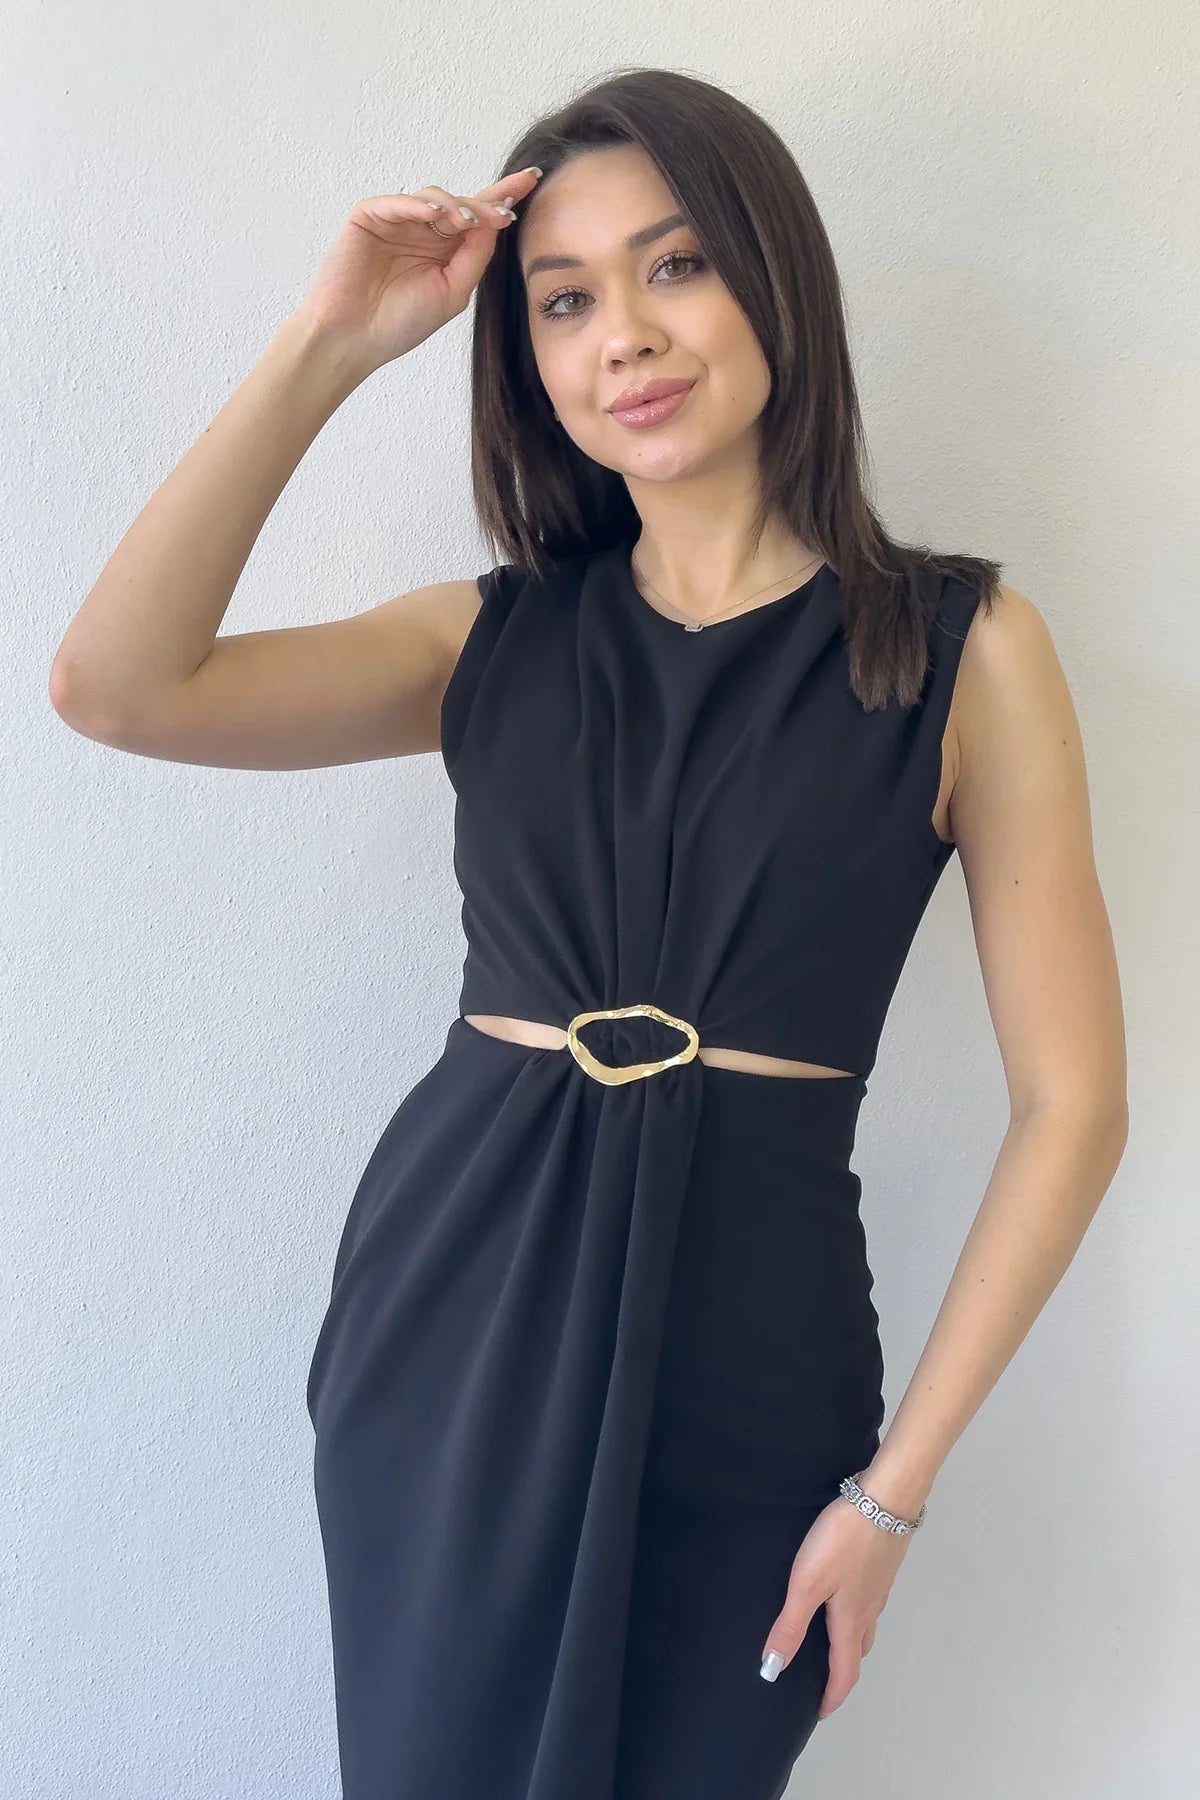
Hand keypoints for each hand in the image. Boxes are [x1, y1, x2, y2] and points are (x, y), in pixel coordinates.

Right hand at [292, 167, 543, 370]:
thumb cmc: (400, 323)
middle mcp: (423, 230)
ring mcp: (397, 220)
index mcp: (444, 250)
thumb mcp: (452, 292)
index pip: (477, 218)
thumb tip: (495, 222)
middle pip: (461, 203)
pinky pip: (399, 201)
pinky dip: (418, 204)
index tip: (532, 179)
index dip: (502, 197)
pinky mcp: (369, 216)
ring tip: (467, 222)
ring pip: (434, 196)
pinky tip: (436, 214)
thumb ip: (475, 257)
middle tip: (504, 212)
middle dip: (484, 205)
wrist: (354, 339)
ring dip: (455, 206)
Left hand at [758, 1493, 913, 1718]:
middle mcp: (869, 1608)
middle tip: (822, 1680)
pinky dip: (855, 1613)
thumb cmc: (843, 1540)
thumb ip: (790, 1626)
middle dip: (842, 1671)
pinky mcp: (881, 1563)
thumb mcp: (807, 1584)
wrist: (884, 1497)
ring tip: (828, 1640)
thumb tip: (773, 1670)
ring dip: (849, 1641)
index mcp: (850, 1620)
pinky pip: (869, 1601)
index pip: (844, 1672)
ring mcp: (879, 1585)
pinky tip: (843, 1593)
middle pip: (857, 1652)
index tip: (818, 1713)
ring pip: (865, 1625)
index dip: (832, 1697)